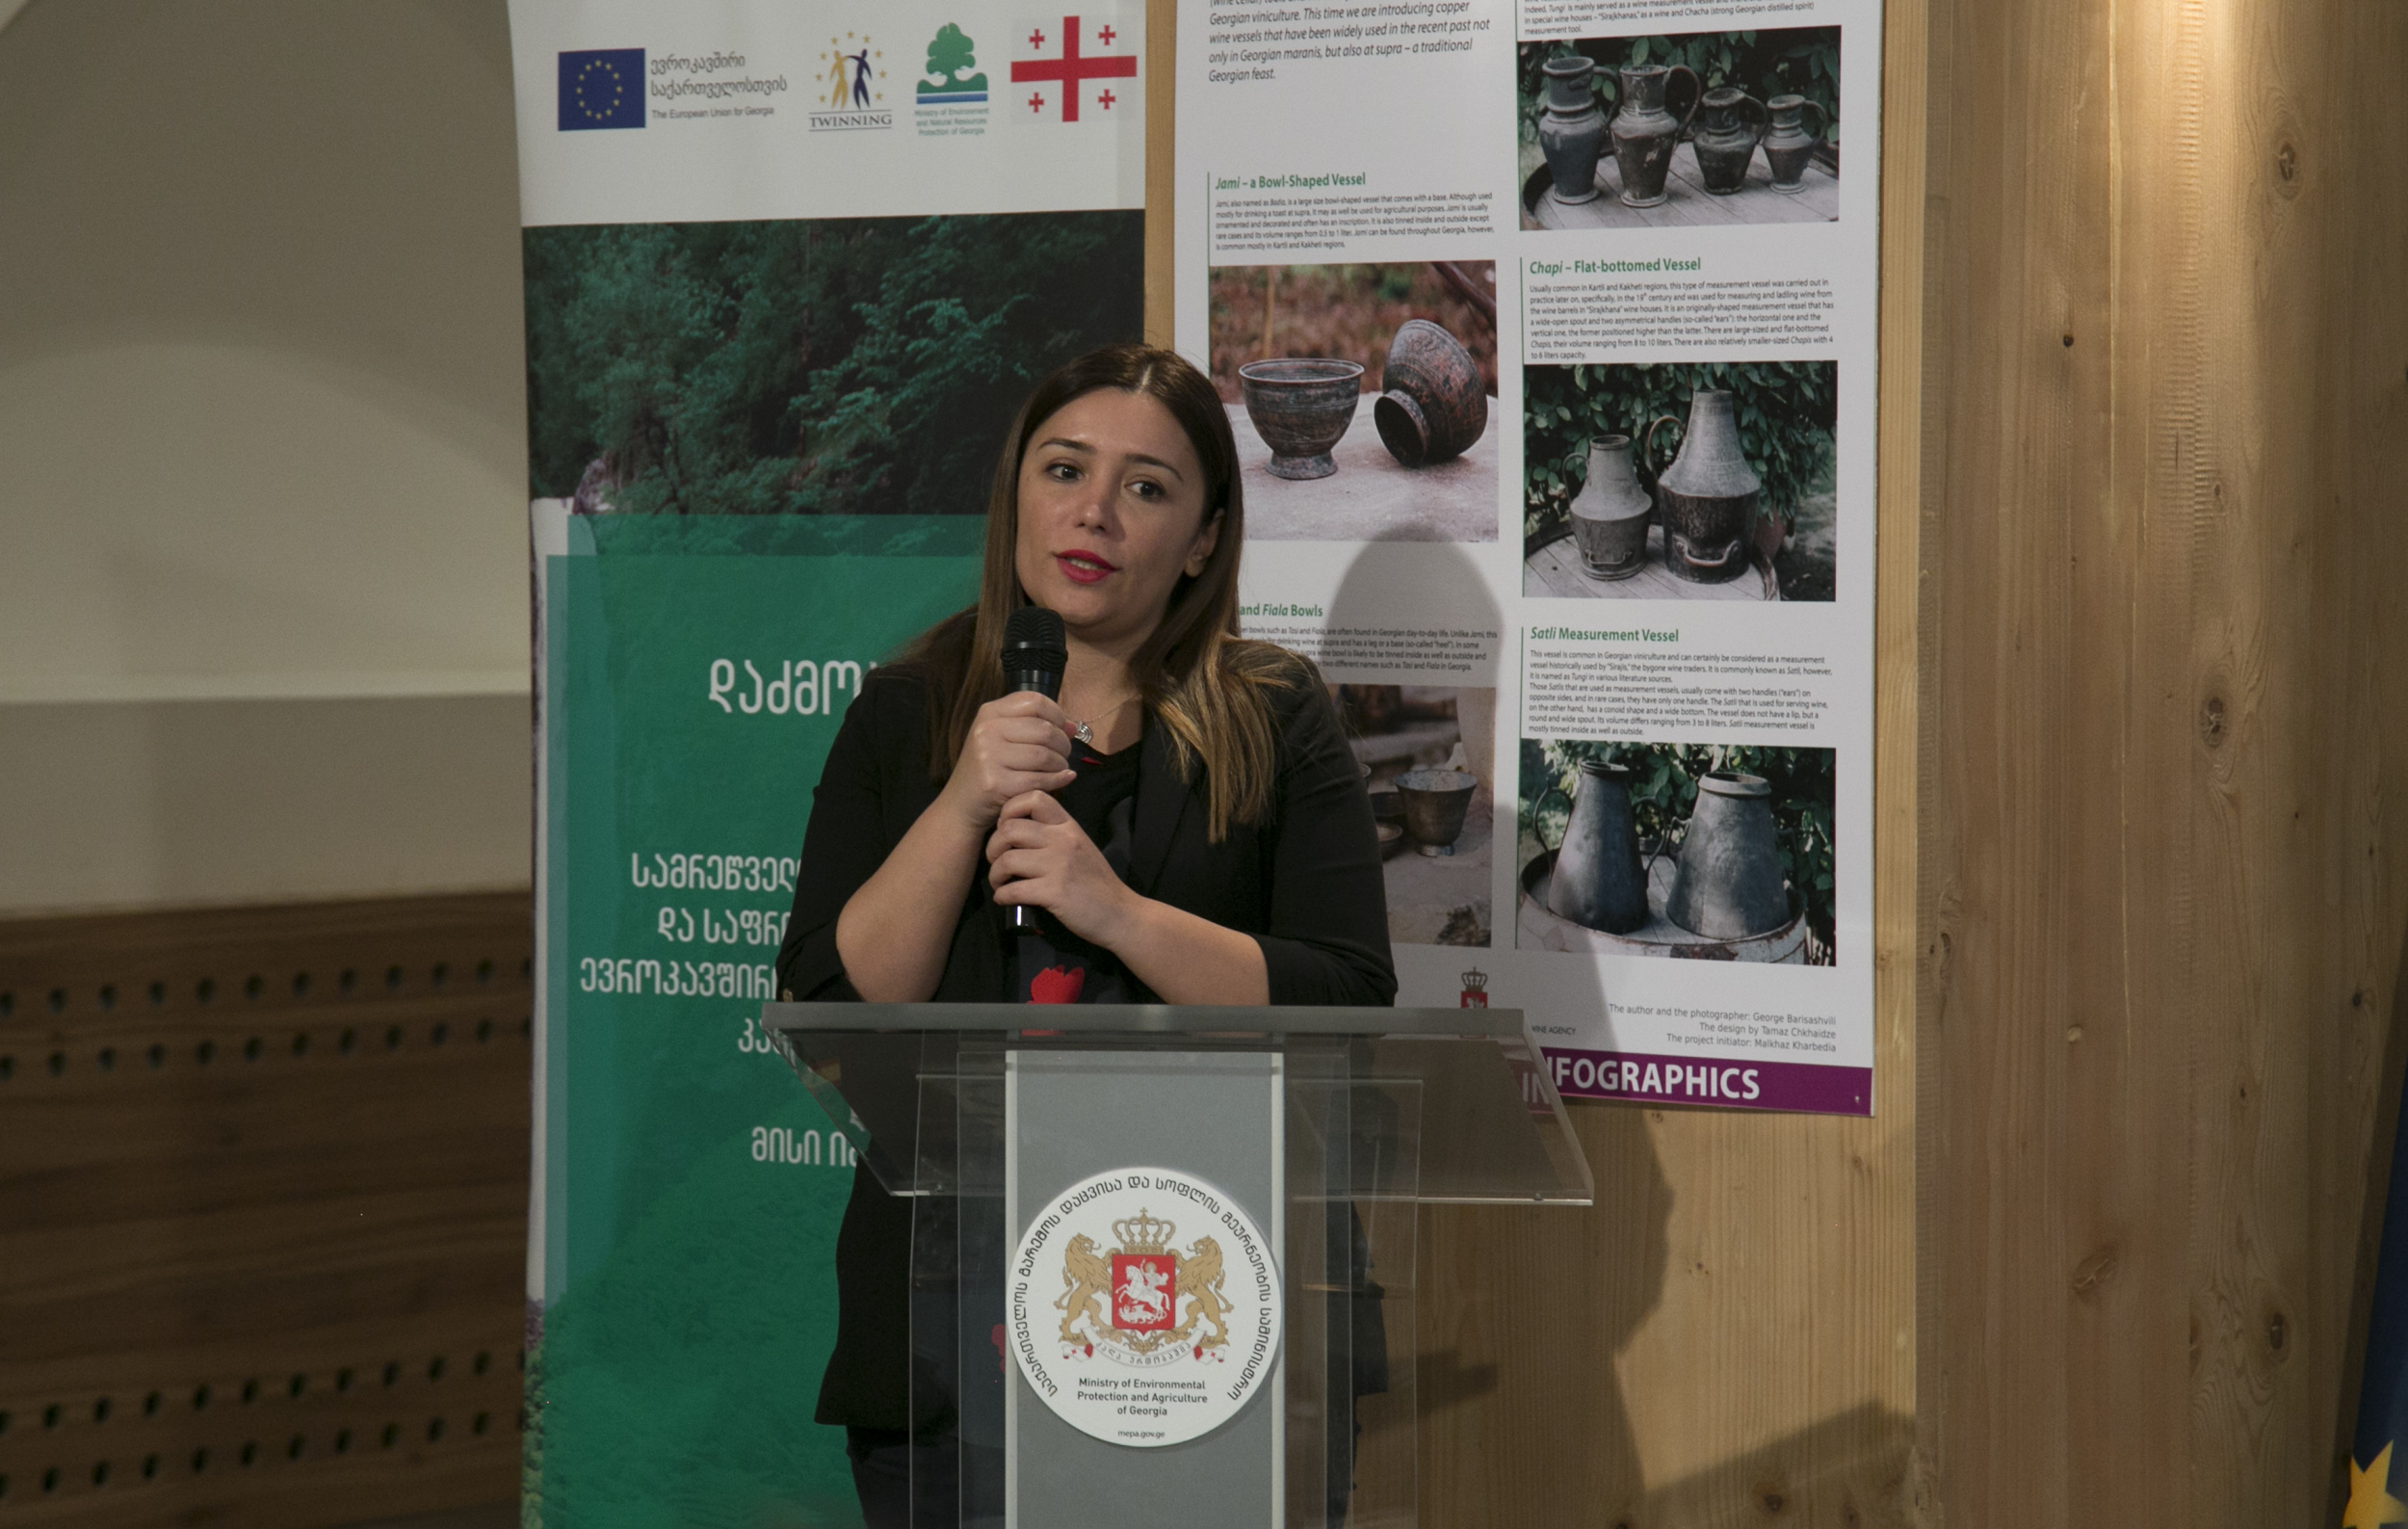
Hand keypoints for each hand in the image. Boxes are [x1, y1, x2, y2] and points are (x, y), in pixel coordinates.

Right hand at [939, 693, 1075, 830]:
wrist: (961, 804)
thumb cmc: (989, 768)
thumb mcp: (1004, 738)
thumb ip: (1036, 726)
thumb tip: (1073, 725)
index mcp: (989, 712)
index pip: (1035, 701)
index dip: (1057, 714)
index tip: (1063, 729)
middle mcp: (987, 730)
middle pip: (1045, 729)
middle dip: (1063, 744)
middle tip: (1063, 755)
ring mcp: (988, 756)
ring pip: (1045, 755)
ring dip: (1061, 764)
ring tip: (1059, 769)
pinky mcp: (996, 783)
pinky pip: (1040, 779)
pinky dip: (1057, 780)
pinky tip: (1062, 780)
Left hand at [986, 792, 1138, 947]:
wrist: (1120, 913)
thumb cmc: (1096, 882)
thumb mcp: (1080, 847)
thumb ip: (1055, 835)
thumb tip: (1017, 832)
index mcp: (1068, 826)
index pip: (1033, 798)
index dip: (1009, 811)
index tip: (1006, 830)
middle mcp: (1063, 840)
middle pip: (1009, 829)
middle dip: (993, 848)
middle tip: (997, 862)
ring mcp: (1059, 866)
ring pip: (1006, 860)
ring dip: (995, 875)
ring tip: (1000, 884)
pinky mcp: (1054, 892)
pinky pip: (1013, 890)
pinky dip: (1002, 896)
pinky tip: (1005, 899)